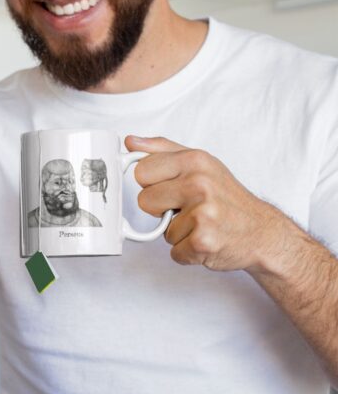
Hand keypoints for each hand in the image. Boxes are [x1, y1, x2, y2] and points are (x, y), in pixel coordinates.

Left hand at [125, 135, 289, 272]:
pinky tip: (206, 239)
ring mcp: (202, 214)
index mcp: (194, 160)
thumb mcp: (199, 162)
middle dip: (160, 209)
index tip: (169, 187)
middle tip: (185, 207)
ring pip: (161, 230)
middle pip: (144, 201)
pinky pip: (174, 251)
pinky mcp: (203, 242)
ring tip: (201, 223)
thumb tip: (130, 142)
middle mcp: (199, 184)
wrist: (262, 231)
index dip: (152, 184)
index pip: (141, 171)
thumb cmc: (226, 196)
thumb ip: (161, 150)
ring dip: (178, 232)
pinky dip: (187, 251)